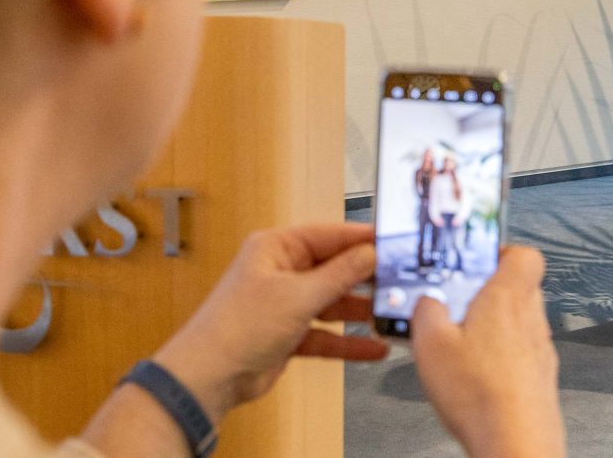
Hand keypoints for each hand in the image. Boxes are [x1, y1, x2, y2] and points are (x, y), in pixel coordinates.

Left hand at [152, 223, 387, 420]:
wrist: (209, 377)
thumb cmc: (238, 327)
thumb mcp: (298, 295)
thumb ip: (340, 274)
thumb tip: (370, 253)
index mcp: (277, 248)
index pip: (330, 235)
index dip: (364, 239)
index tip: (395, 242)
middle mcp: (282, 271)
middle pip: (335, 268)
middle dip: (366, 278)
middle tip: (402, 281)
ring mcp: (285, 303)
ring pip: (334, 302)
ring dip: (361, 311)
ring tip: (394, 314)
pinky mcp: (289, 334)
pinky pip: (327, 333)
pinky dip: (348, 341)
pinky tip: (374, 347)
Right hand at [412, 247, 564, 457]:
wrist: (515, 444)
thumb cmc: (481, 396)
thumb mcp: (430, 343)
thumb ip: (426, 310)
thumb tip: (427, 300)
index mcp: (508, 298)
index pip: (524, 254)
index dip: (499, 251)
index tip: (474, 260)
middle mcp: (531, 319)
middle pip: (518, 287)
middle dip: (487, 292)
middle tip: (458, 302)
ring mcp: (540, 350)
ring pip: (519, 322)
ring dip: (493, 326)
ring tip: (461, 344)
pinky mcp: (540, 378)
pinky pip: (520, 354)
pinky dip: (500, 357)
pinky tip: (476, 375)